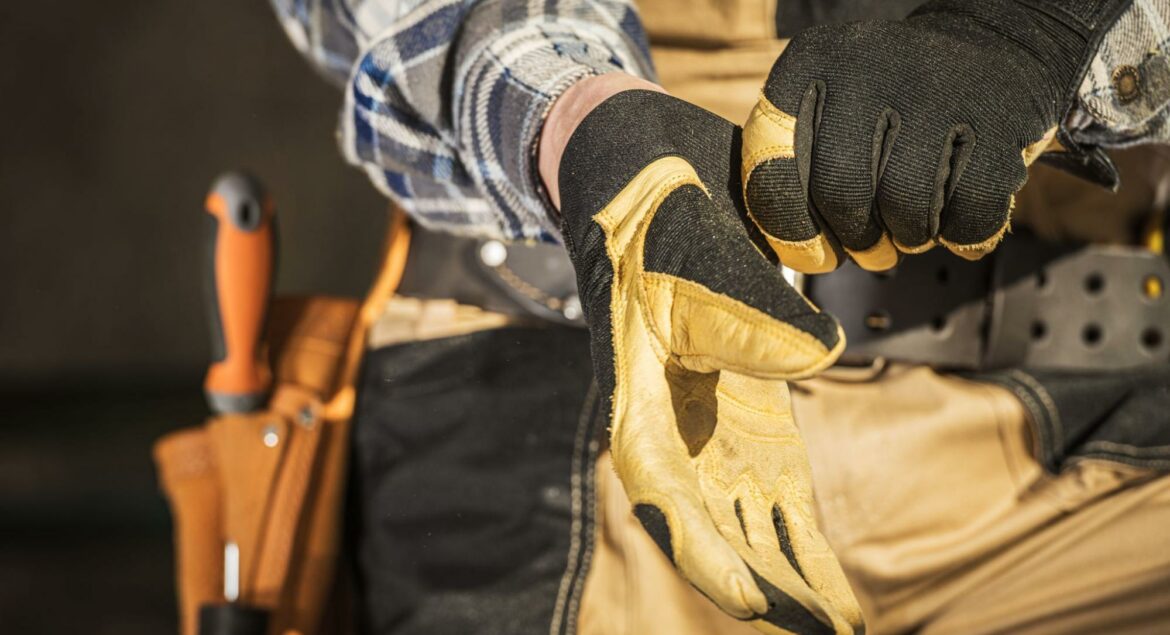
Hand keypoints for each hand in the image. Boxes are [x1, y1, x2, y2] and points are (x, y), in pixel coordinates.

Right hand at [547, 79, 862, 634]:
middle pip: (712, 524)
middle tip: (825, 628)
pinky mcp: (750, 409)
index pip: (664, 491)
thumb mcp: (685, 252)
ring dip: (787, 574)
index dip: (703, 548)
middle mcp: (674, 425)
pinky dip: (802, 536)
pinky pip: (776, 487)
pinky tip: (832, 579)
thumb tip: (815, 356)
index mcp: (639, 397)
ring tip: (838, 623)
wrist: (650, 177)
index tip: (754, 600)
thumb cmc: (650, 216)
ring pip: (747, 519)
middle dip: (762, 582)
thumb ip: (739, 311)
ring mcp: (713, 422)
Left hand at [742, 0, 1126, 272]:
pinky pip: (969, 214)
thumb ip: (795, 170)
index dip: (789, 226)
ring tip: (914, 223)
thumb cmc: (891, 104)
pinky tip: (958, 210)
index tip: (811, 252)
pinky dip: (962, 233)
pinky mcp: (998, 117)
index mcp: (809, 65)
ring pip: (907, 207)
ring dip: (909, 236)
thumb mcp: (827, 111)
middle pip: (841, 192)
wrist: (987, 47)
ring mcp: (937, 88)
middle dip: (856, 237)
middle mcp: (868, 68)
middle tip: (871, 247)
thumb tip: (796, 253)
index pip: (773, 163)